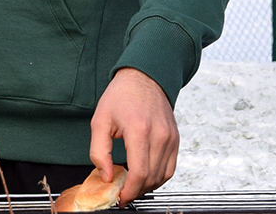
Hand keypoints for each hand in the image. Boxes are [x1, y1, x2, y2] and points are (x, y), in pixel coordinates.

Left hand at [89, 68, 178, 204]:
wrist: (144, 77)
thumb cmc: (121, 95)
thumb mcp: (100, 121)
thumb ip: (99, 152)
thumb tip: (106, 176)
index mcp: (139, 130)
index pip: (139, 173)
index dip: (129, 191)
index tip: (119, 198)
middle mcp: (159, 135)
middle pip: (151, 178)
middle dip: (135, 191)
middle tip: (121, 192)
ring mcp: (170, 138)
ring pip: (162, 176)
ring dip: (147, 186)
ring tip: (131, 184)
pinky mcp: (175, 139)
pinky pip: (170, 168)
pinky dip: (158, 177)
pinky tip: (145, 176)